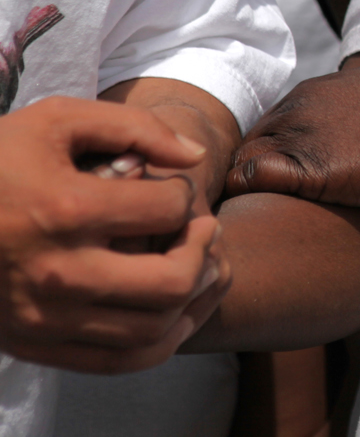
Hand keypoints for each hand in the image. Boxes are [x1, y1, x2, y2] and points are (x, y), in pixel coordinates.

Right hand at [0, 98, 231, 373]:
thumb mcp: (58, 121)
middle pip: (172, 281)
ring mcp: (42, 316)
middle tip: (204, 232)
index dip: (186, 194)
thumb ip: (135, 128)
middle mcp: (55, 271)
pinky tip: (176, 313)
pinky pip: (116, 361)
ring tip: (199, 268)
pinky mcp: (31, 344)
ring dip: (193, 301)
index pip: (167, 210)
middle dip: (204, 253)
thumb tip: (196, 155)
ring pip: (151, 331)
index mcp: (65, 210)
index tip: (175, 190)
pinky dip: (159, 343)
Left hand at [228, 69, 359, 206]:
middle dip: (255, 166)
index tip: (287, 178)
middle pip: (255, 138)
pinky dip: (244, 191)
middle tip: (263, 202)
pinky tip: (258, 214)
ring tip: (254, 213)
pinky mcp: (302, 166)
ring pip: (244, 157)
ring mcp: (298, 133)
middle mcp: (300, 106)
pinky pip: (248, 176)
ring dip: (245, 183)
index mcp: (318, 89)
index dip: (277, 150)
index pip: (276, 122)